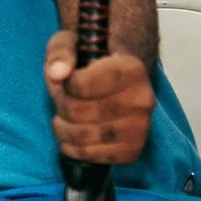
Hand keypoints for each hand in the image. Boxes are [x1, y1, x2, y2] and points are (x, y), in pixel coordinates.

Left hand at [45, 32, 153, 166]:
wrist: (119, 82)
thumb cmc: (89, 60)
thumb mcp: (70, 43)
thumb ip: (61, 53)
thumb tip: (57, 73)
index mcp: (132, 69)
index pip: (81, 86)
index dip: (65, 84)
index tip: (70, 78)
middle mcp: (143, 100)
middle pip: (77, 112)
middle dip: (61, 105)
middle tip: (66, 98)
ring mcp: (141, 128)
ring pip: (81, 136)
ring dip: (62, 127)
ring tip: (68, 115)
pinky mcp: (133, 150)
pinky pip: (91, 157)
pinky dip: (73, 148)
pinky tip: (76, 132)